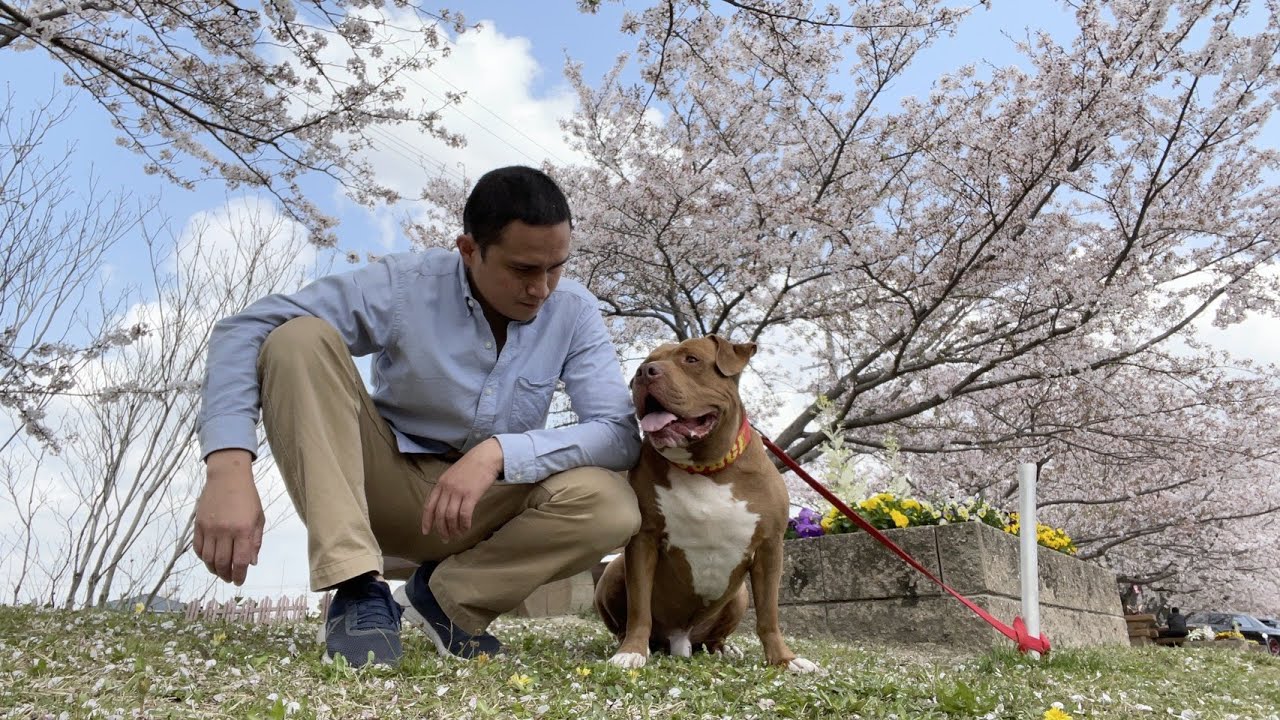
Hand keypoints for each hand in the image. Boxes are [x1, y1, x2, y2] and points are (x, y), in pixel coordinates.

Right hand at [194, 449, 264, 585]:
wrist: (227, 477)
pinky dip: (203, 558)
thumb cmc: (247, 497)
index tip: (239, 581)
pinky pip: (198, 548)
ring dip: (214, 569)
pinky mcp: (198, 525)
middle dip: (226, 575)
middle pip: (223, 563)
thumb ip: (255, 541)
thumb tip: (252, 563)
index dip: (240, 575)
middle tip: (230, 578)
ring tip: (220, 572)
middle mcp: (225, 531)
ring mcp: (209, 528)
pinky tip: (209, 559)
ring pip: (208, 558)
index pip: (241, 561)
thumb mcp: (258, 518)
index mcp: (243, 530)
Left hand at [422, 438, 503, 541]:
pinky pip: (464, 514)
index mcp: (440, 483)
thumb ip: (446, 487)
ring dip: (453, 529)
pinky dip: (464, 524)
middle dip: (441, 529)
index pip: (428, 506)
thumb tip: (444, 505)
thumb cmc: (472, 466)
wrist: (486, 457)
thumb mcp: (453, 474)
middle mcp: (447, 488)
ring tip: (457, 535)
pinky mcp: (471, 495)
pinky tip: (466, 528)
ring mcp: (458, 491)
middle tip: (445, 539)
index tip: (426, 532)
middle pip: (439, 514)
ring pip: (451, 516)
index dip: (426, 521)